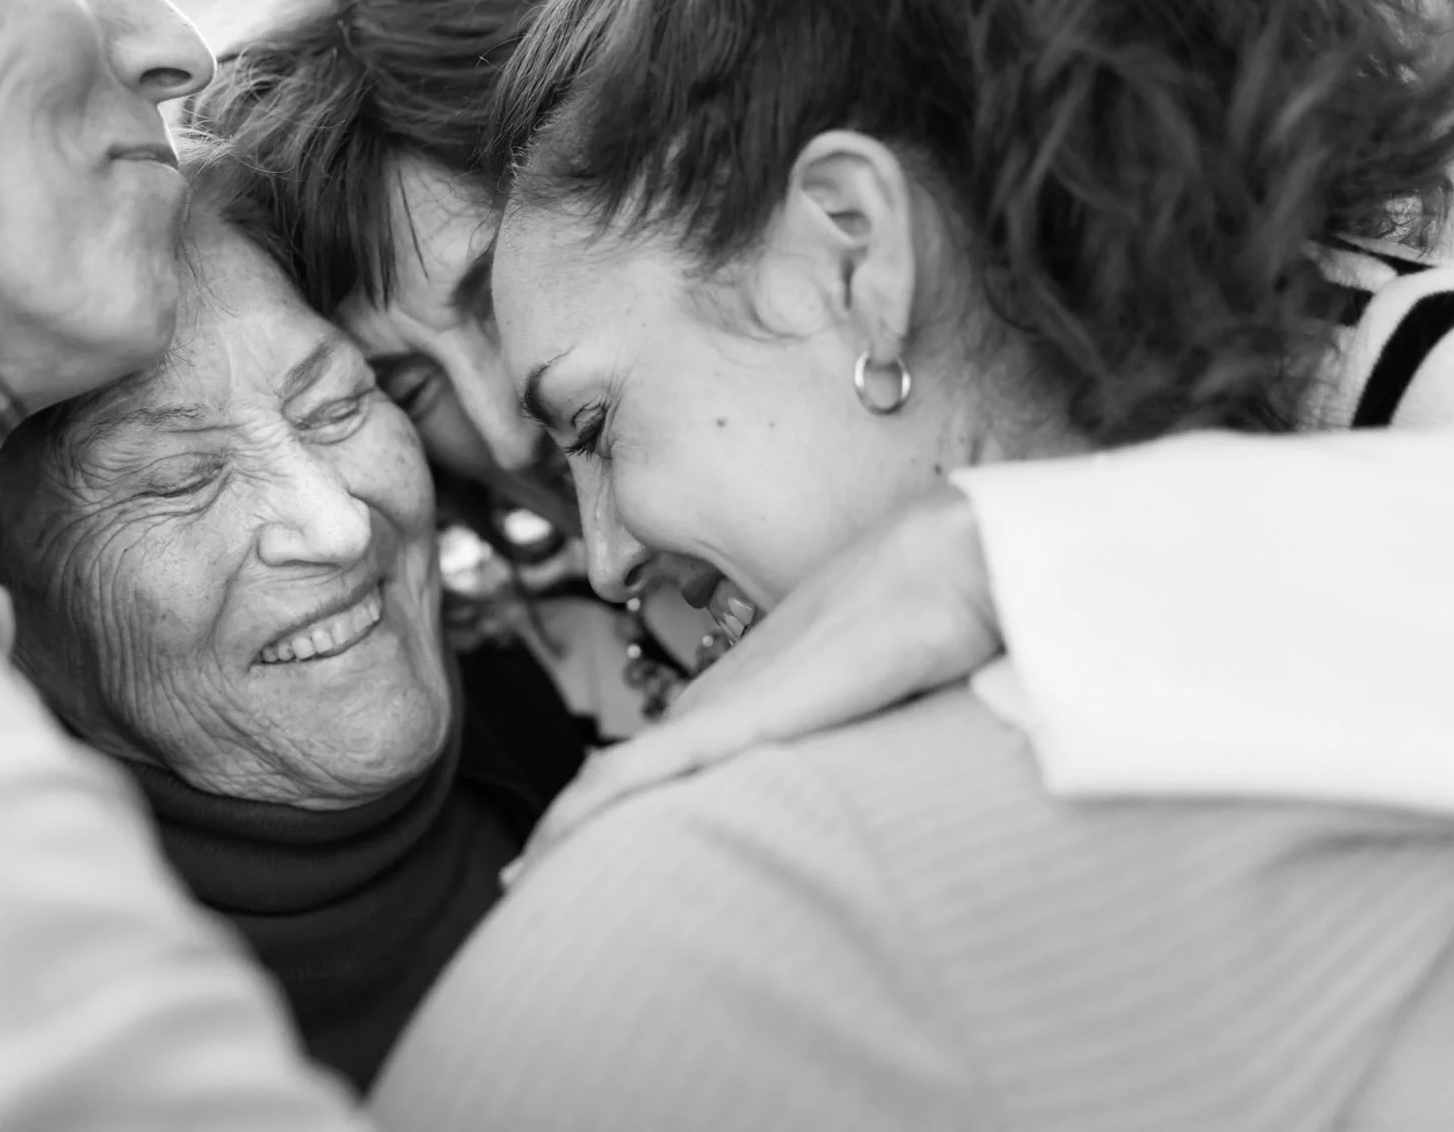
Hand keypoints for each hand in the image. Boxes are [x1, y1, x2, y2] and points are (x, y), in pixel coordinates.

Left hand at [505, 485, 1001, 885]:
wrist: (930, 572)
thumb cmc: (914, 628)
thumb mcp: (864, 699)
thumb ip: (838, 730)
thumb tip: (851, 772)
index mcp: (736, 702)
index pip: (653, 767)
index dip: (607, 812)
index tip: (570, 855)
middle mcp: (711, 704)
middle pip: (619, 779)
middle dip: (574, 834)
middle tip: (526, 881)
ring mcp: (715, 710)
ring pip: (611, 782)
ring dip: (566, 834)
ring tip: (524, 879)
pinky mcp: (729, 721)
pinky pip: (636, 774)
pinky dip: (587, 813)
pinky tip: (553, 846)